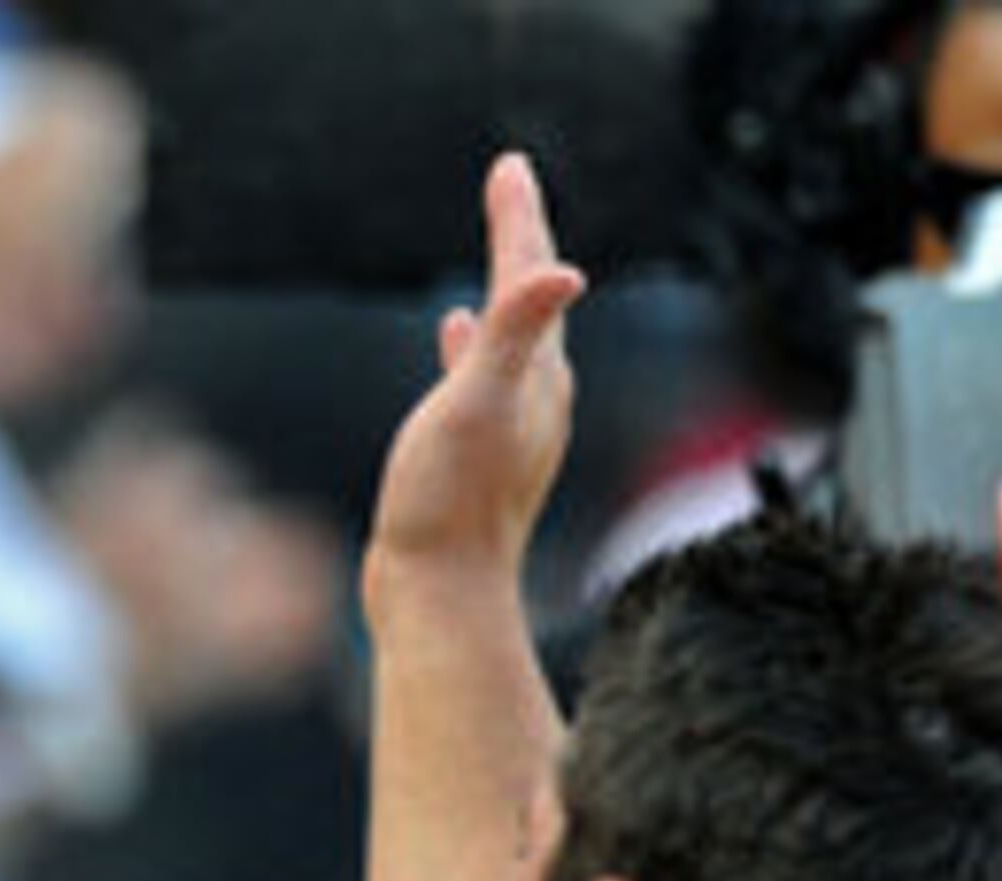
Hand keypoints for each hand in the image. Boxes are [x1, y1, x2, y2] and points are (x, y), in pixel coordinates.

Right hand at [368, 154, 585, 590]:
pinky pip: (482, 377)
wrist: (439, 593)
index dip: (518, 218)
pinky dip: (471, 346)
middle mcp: (536, 395)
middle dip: (520, 239)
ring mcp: (508, 426)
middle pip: (532, 298)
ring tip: (494, 259)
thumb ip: (513, 335)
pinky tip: (451, 342)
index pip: (531, 275)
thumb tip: (563, 273)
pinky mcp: (478, 456)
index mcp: (539, 373)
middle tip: (509, 189)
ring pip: (512, 338)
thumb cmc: (449, 503)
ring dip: (502, 294)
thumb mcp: (477, 405)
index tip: (510, 167)